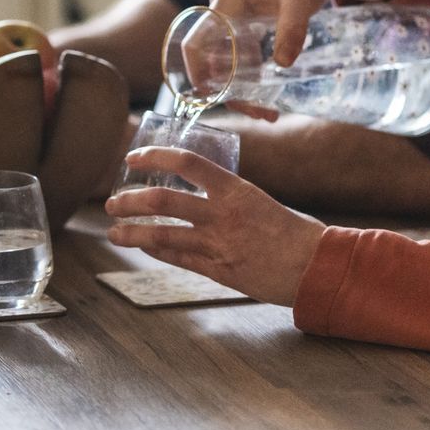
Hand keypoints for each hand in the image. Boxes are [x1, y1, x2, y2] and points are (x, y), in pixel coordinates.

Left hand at [104, 146, 326, 305]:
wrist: (315, 266)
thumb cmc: (293, 230)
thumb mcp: (257, 200)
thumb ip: (226, 196)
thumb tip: (199, 192)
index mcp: (235, 189)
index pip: (185, 162)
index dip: (154, 157)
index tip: (133, 159)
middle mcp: (222, 214)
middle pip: (162, 202)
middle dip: (130, 201)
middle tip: (113, 202)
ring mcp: (218, 245)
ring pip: (162, 236)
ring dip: (132, 234)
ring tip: (114, 233)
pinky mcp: (219, 271)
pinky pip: (179, 259)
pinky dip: (157, 252)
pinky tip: (143, 248)